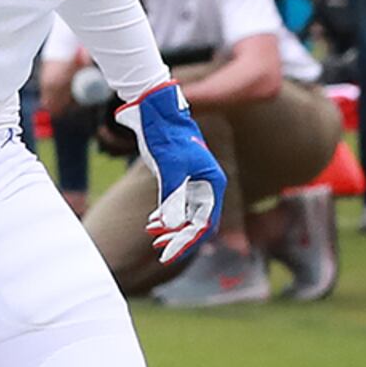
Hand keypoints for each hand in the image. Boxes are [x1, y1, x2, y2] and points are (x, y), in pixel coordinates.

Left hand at [131, 83, 225, 266]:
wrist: (158, 112)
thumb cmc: (166, 137)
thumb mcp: (169, 167)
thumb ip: (173, 197)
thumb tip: (174, 226)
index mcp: (212, 182)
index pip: (205, 222)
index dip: (187, 240)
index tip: (169, 254)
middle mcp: (207, 184)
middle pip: (200, 221)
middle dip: (181, 238)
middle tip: (161, 250)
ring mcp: (194, 180)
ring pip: (189, 214)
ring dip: (174, 229)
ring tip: (156, 239)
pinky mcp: (181, 177)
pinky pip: (180, 205)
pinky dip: (168, 217)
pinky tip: (154, 222)